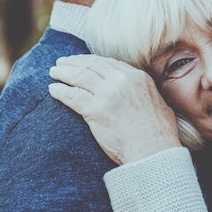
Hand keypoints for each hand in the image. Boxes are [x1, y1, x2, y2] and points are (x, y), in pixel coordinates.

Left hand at [49, 55, 180, 164]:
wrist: (153, 150)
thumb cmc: (159, 133)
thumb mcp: (158, 102)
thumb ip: (144, 92)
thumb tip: (140, 92)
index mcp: (137, 77)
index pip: (108, 62)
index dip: (90, 60)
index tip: (81, 61)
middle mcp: (121, 80)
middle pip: (91, 65)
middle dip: (73, 62)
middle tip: (61, 63)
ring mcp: (107, 94)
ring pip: (79, 77)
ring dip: (63, 73)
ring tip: (53, 73)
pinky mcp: (95, 110)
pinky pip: (72, 96)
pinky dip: (60, 92)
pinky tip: (53, 90)